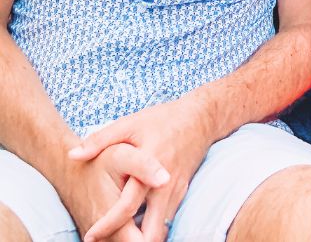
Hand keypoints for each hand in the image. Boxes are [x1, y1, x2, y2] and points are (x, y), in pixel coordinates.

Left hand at [69, 98, 211, 241]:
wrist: (201, 117)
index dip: (108, 224)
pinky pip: (167, 219)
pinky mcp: (182, 192)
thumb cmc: (162, 119)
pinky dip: (153, 228)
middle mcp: (164, 184)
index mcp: (149, 165)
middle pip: (152, 230)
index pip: (128, 204)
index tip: (91, 236)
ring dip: (144, 238)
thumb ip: (100, 139)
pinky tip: (137, 230)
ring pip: (162, 229)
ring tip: (123, 241)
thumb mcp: (130, 123)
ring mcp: (176, 190)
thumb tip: (73, 156)